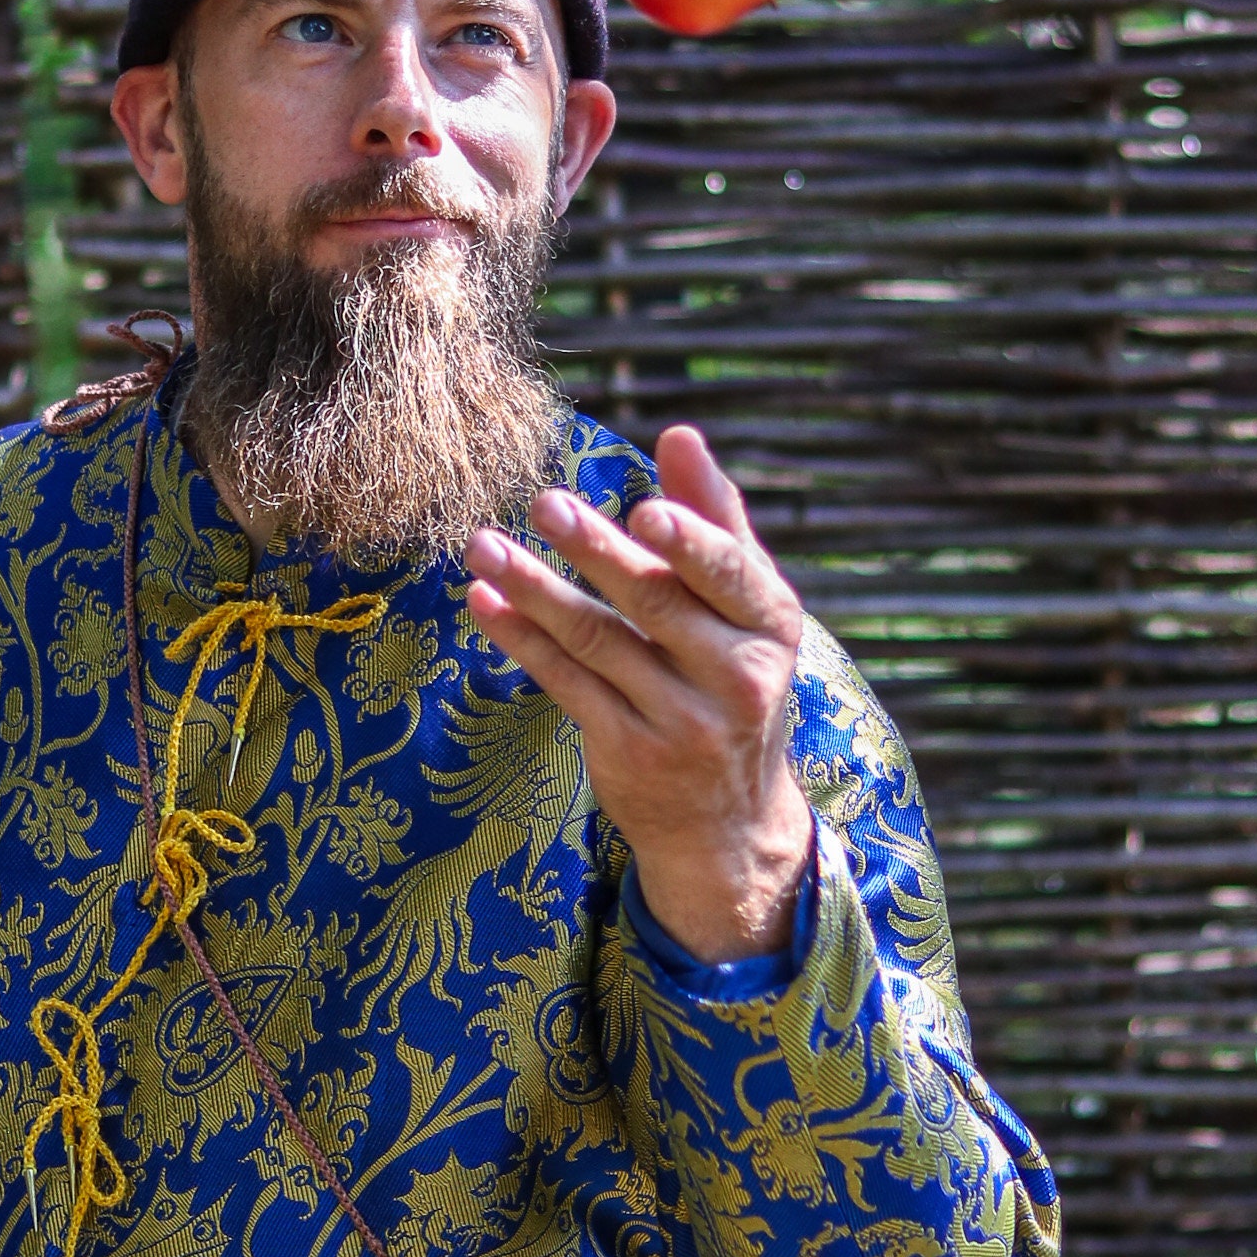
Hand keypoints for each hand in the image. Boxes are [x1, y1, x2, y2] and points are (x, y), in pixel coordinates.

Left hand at [465, 423, 814, 964]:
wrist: (726, 820)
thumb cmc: (731, 681)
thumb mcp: (746, 610)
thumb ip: (715, 521)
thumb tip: (681, 435)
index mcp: (771, 627)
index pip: (729, 576)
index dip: (688, 543)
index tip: (643, 509)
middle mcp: (736, 678)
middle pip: (655, 602)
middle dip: (597, 551)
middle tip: (546, 504)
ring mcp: (681, 721)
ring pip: (598, 641)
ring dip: (535, 588)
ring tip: (484, 545)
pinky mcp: (627, 750)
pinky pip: (565, 683)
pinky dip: (521, 638)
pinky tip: (486, 600)